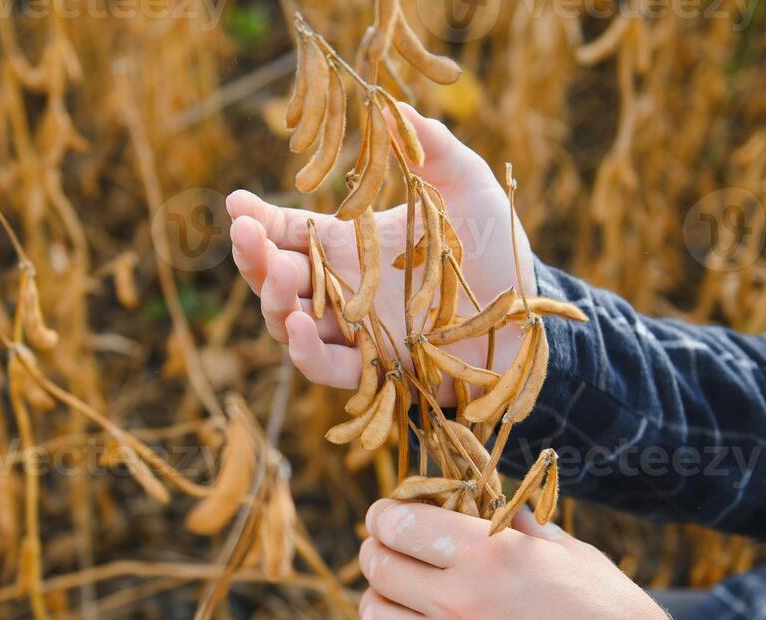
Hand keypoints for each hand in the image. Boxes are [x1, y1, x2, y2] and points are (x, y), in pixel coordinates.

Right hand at [226, 104, 535, 403]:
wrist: (530, 311)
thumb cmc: (496, 247)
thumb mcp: (467, 185)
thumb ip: (432, 147)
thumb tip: (393, 105)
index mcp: (351, 244)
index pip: (288, 233)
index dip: (257, 220)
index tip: (235, 204)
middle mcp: (344, 288)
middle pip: (276, 278)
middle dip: (253, 259)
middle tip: (245, 238)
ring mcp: (357, 330)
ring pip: (290, 323)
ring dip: (274, 303)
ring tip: (279, 278)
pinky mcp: (378, 369)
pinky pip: (327, 366)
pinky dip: (306, 351)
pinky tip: (299, 327)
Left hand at [355, 499, 742, 619]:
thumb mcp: (577, 556)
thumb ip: (528, 530)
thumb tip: (503, 510)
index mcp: (489, 552)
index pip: (397, 522)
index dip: (384, 516)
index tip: (389, 519)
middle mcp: (460, 598)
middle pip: (377, 564)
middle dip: (376, 553)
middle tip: (389, 555)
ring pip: (373, 617)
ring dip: (377, 604)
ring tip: (395, 603)